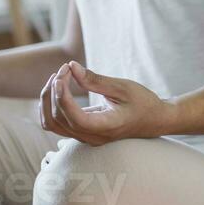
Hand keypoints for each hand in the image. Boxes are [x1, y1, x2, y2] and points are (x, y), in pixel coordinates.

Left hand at [39, 61, 170, 145]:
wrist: (155, 120)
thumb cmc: (143, 103)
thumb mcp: (123, 87)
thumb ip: (95, 80)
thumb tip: (71, 66)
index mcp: (106, 127)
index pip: (73, 117)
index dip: (62, 95)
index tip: (65, 71)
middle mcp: (92, 137)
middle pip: (57, 119)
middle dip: (54, 91)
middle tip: (65, 69)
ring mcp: (85, 138)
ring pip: (51, 124)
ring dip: (48, 99)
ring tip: (58, 78)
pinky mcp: (81, 133)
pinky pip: (56, 123)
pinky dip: (51, 105)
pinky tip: (59, 88)